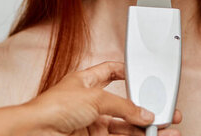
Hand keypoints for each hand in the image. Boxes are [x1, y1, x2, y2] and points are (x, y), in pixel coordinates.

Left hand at [25, 61, 181, 135]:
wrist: (35, 132)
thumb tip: (144, 113)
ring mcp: (92, 123)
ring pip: (125, 126)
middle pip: (124, 105)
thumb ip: (123, 106)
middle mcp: (90, 103)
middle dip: (145, 108)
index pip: (111, 72)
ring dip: (146, 127)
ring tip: (166, 130)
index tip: (145, 77)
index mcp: (86, 82)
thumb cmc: (52, 107)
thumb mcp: (94, 98)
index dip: (127, 73)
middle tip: (165, 111)